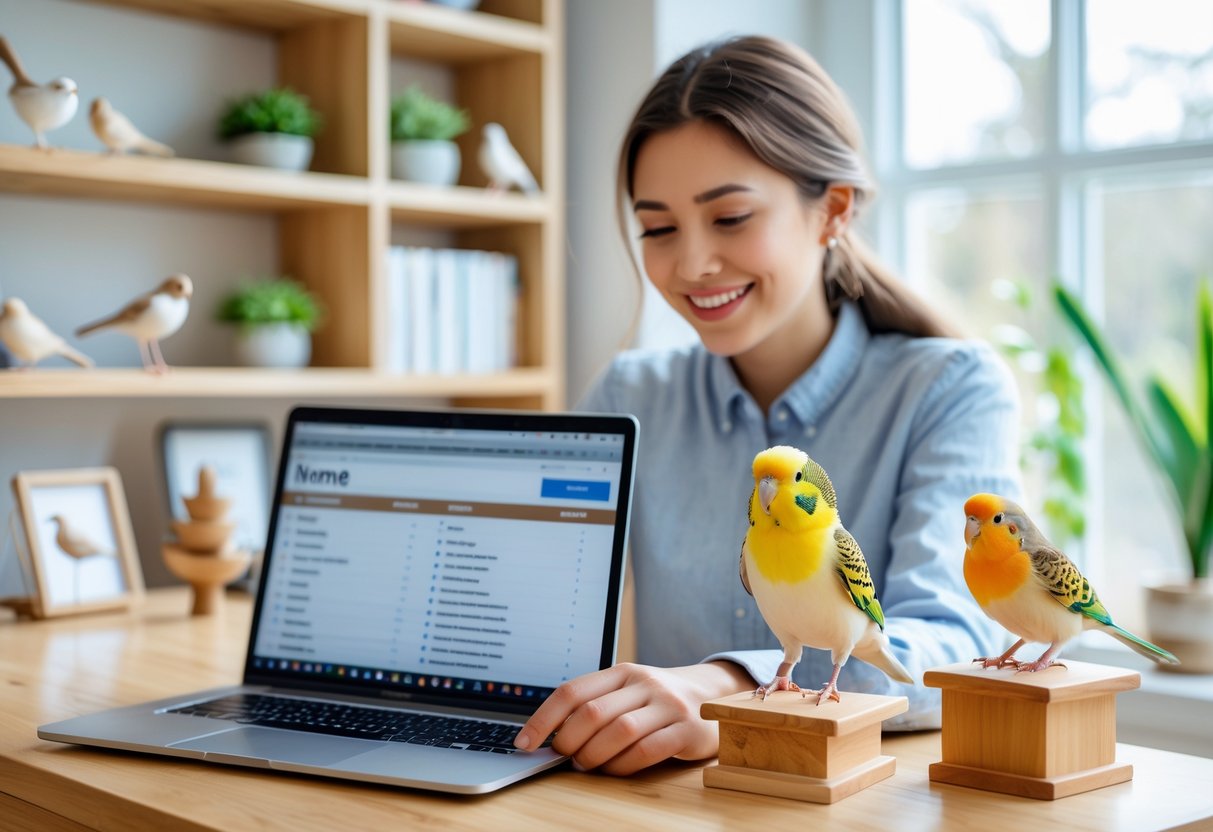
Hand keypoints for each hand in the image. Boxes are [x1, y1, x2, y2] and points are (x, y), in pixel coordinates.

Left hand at [513, 661, 751, 775]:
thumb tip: (550, 737)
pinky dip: (624, 766)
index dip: (543, 719)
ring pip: (619, 731)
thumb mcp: (626, 691)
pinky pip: (647, 751)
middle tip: (564, 758)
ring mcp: (667, 705)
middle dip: (569, 742)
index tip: (524, 743)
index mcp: (621, 672)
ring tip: (588, 765)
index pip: (572, 691)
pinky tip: (617, 770)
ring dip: (595, 755)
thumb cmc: (655, 700)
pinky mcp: (686, 729)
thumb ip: (595, 705)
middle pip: (593, 712)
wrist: (711, 694)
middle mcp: (643, 683)